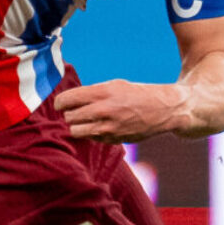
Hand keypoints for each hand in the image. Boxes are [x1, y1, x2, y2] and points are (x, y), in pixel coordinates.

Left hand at [54, 79, 183, 142]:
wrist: (163, 109)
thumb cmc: (136, 94)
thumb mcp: (114, 85)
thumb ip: (91, 93)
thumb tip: (67, 102)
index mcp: (102, 92)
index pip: (65, 100)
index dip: (60, 103)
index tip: (62, 104)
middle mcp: (104, 110)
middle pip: (68, 117)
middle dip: (70, 114)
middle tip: (78, 111)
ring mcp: (109, 127)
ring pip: (75, 131)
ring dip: (78, 126)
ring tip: (86, 120)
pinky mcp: (113, 139)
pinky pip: (91, 138)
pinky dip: (92, 133)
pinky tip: (103, 126)